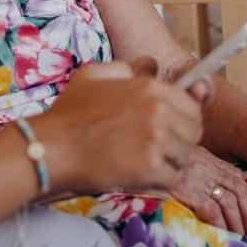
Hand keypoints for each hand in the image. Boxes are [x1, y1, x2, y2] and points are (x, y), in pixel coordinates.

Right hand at [36, 60, 203, 195]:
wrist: (52, 147)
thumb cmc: (69, 113)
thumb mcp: (94, 75)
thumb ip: (127, 68)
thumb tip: (150, 66)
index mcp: (149, 87)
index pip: (192, 105)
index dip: (182, 119)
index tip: (170, 128)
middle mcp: (158, 110)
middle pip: (194, 131)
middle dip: (179, 140)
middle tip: (153, 146)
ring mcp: (156, 139)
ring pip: (186, 155)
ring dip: (170, 161)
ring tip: (143, 160)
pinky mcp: (150, 167)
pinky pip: (174, 178)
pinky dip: (161, 181)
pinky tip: (140, 174)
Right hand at [163, 146, 246, 236]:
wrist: (141, 157)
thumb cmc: (158, 162)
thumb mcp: (183, 158)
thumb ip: (200, 169)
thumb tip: (215, 189)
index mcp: (207, 157)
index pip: (238, 178)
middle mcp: (207, 165)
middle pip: (239, 190)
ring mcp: (198, 178)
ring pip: (229, 202)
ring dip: (237, 223)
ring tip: (240, 238)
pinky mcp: (189, 191)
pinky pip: (213, 211)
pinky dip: (221, 224)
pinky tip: (221, 234)